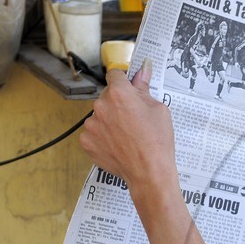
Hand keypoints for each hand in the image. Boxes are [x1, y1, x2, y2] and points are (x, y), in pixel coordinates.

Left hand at [79, 64, 176, 200]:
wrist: (149, 172)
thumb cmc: (157, 141)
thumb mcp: (158, 109)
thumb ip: (144, 88)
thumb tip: (142, 71)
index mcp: (120, 93)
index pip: (115, 74)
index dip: (123, 81)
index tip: (128, 88)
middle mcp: (101, 106)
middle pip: (107, 96)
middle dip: (117, 103)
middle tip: (133, 119)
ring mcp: (91, 125)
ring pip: (99, 115)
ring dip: (109, 120)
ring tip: (125, 135)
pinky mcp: (86, 141)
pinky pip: (93, 132)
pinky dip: (102, 136)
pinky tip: (117, 144)